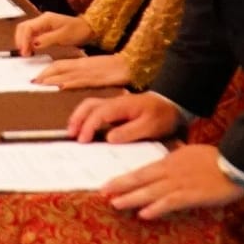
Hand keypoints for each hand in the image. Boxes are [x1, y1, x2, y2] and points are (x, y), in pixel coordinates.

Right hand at [14, 12, 96, 55]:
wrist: (87, 28)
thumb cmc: (78, 31)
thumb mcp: (63, 36)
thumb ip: (47, 39)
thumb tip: (33, 43)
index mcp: (46, 19)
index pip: (28, 27)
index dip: (23, 40)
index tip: (24, 52)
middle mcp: (42, 20)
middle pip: (23, 27)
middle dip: (20, 40)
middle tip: (23, 54)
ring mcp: (42, 24)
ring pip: (26, 31)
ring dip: (23, 41)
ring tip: (26, 53)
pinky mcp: (44, 30)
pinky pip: (31, 34)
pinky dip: (28, 42)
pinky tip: (31, 50)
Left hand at [33, 55, 131, 89]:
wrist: (132, 64)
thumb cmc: (117, 68)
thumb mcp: (98, 70)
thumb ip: (86, 76)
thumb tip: (72, 84)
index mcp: (83, 63)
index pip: (61, 65)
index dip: (47, 70)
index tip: (36, 77)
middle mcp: (83, 66)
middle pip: (60, 68)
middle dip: (44, 74)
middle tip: (31, 82)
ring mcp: (89, 72)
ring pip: (67, 74)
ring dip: (52, 79)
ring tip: (39, 84)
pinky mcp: (97, 78)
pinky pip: (80, 80)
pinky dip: (69, 83)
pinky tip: (60, 87)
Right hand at [67, 92, 181, 143]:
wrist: (172, 103)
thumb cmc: (162, 115)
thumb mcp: (150, 126)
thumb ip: (130, 132)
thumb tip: (108, 138)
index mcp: (121, 106)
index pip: (98, 114)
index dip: (88, 127)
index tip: (83, 141)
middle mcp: (114, 102)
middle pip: (88, 105)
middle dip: (77, 119)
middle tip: (71, 135)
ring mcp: (114, 104)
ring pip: (90, 105)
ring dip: (79, 117)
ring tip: (73, 132)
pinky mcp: (116, 109)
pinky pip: (95, 110)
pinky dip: (86, 117)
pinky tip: (85, 129)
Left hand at [101, 144, 243, 220]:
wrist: (236, 163)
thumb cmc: (215, 160)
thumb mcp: (190, 154)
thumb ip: (176, 159)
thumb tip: (166, 162)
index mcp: (169, 161)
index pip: (142, 170)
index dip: (124, 178)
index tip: (108, 183)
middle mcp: (170, 171)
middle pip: (140, 179)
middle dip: (120, 186)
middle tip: (102, 193)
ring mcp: (180, 183)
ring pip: (150, 191)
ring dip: (132, 198)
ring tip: (115, 203)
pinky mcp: (191, 195)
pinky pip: (170, 202)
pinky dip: (156, 208)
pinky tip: (144, 214)